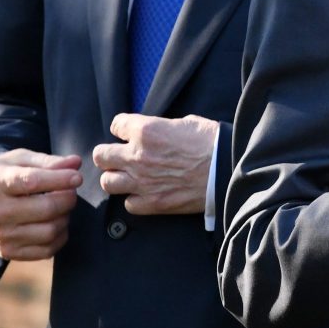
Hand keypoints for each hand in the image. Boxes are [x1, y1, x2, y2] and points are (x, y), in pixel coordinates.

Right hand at [0, 149, 80, 260]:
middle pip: (46, 208)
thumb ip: (48, 161)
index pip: (32, 182)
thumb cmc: (2, 175)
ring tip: (61, 206)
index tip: (77, 177)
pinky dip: (60, 236)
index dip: (60, 179)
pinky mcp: (8, 252)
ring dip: (65, 217)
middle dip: (68, 198)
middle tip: (70, 191)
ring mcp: (1, 236)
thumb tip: (75, 163)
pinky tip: (56, 223)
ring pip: (50, 231)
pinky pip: (47, 250)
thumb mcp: (19, 160)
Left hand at [93, 113, 217, 214]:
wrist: (227, 170)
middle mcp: (138, 156)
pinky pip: (128, 204)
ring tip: (129, 177)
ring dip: (117, 178)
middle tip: (120, 157)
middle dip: (109, 155)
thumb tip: (157, 133)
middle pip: (101, 156)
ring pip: (108, 182)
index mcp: (147, 130)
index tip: (128, 132)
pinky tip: (145, 193)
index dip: (123, 128)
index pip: (116, 125)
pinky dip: (134, 199)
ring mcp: (142, 182)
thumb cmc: (212, 143)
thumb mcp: (186, 123)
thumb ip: (163, 128)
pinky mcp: (152, 203)